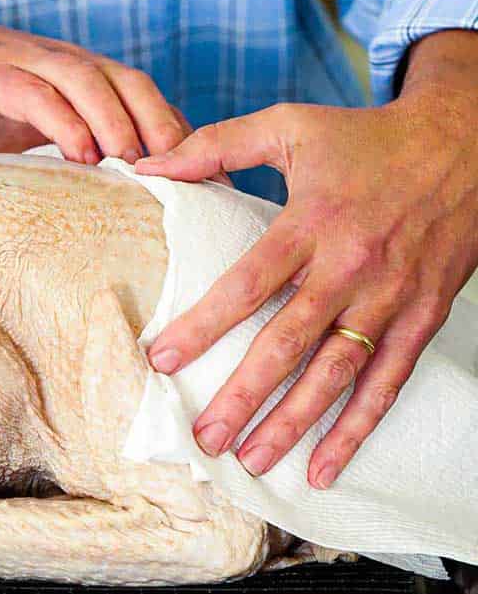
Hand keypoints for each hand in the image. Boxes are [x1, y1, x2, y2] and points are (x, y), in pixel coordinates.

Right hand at [0, 10, 190, 163]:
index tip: (206, 180)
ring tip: (139, 166)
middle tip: (189, 176)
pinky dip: (61, 121)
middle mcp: (58, 59)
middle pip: (127, 82)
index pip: (140, 96)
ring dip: (117, 121)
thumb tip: (112, 212)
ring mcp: (21, 60)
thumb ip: (63, 152)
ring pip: (86, 81)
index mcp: (76, 72)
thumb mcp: (24, 126)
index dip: (175, 132)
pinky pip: (32, 91)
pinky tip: (80, 155)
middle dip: (161, 125)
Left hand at [135, 30, 477, 488]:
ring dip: (293, 424)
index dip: (204, 324)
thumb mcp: (289, 125)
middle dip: (243, 394)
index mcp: (312, 220)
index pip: (249, 282)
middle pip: (289, 341)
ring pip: (336, 374)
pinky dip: (357, 430)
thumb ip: (216, 145)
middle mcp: (351, 266)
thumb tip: (147, 163)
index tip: (162, 360)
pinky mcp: (421, 318)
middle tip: (204, 436)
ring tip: (250, 460)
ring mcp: (390, 298)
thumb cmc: (365, 137)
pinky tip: (325, 468)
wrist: (461, 145)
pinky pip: (387, 384)